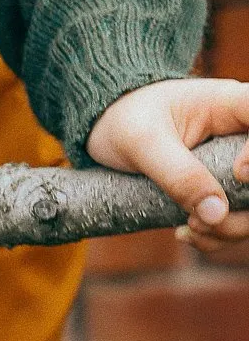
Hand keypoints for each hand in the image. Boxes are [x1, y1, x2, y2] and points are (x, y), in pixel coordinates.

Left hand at [87, 78, 248, 253]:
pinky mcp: (224, 189)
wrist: (105, 126)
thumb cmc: (124, 118)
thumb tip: (216, 215)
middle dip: (245, 210)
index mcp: (231, 105)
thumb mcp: (142, 143)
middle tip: (204, 220)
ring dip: (231, 228)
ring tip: (190, 228)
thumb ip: (178, 174)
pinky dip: (218, 235)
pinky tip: (186, 233)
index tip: (238, 173)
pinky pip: (238, 219)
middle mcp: (244, 135)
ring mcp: (239, 164)